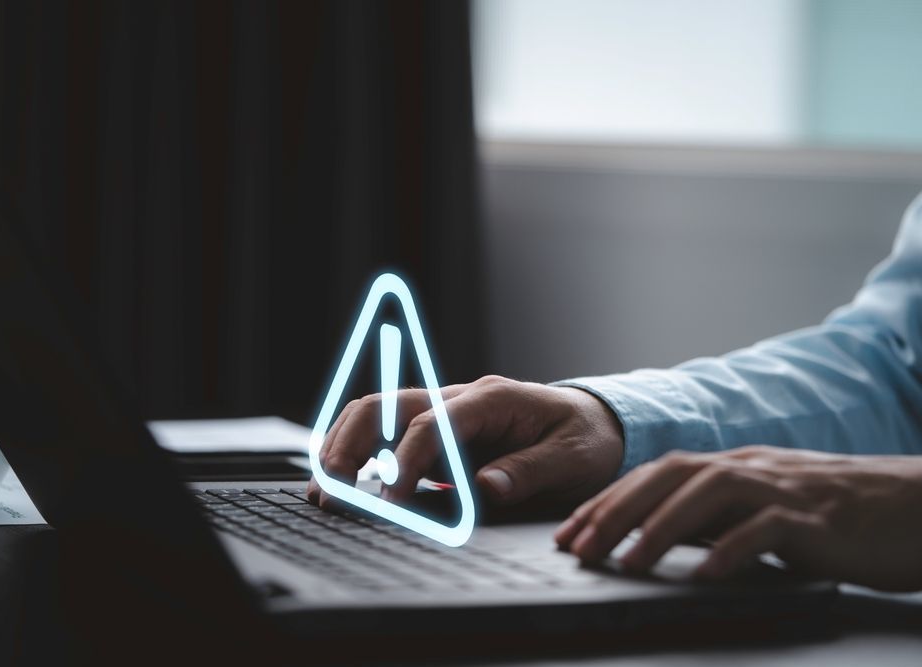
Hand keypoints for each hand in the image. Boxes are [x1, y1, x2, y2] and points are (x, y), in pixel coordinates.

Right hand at [307, 375, 623, 509]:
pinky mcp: (439, 433)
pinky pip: (388, 434)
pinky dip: (360, 453)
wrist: (596, 423)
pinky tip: (345, 482)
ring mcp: (445, 413)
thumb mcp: (572, 459)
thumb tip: (484, 490)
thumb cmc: (584, 438)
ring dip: (346, 445)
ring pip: (378, 413)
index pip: (432, 422)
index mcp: (491, 399)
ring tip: (325, 488)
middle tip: (333, 490)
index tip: (391, 500)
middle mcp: (460, 399)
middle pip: (388, 405)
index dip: (406, 460)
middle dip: (352, 444)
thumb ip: (528, 472)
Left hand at [554, 446, 921, 591]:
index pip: (655, 476)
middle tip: (580, 548)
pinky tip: (707, 575)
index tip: (570, 532)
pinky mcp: (813, 517)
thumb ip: (713, 517)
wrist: (908, 504)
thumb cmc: (829, 512)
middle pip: (669, 476)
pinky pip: (765, 529)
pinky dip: (732, 550)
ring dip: (660, 528)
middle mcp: (747, 468)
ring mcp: (779, 488)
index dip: (608, 501)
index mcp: (730, 466)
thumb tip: (656, 538)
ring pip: (708, 494)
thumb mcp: (759, 509)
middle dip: (616, 511)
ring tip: (626, 563)